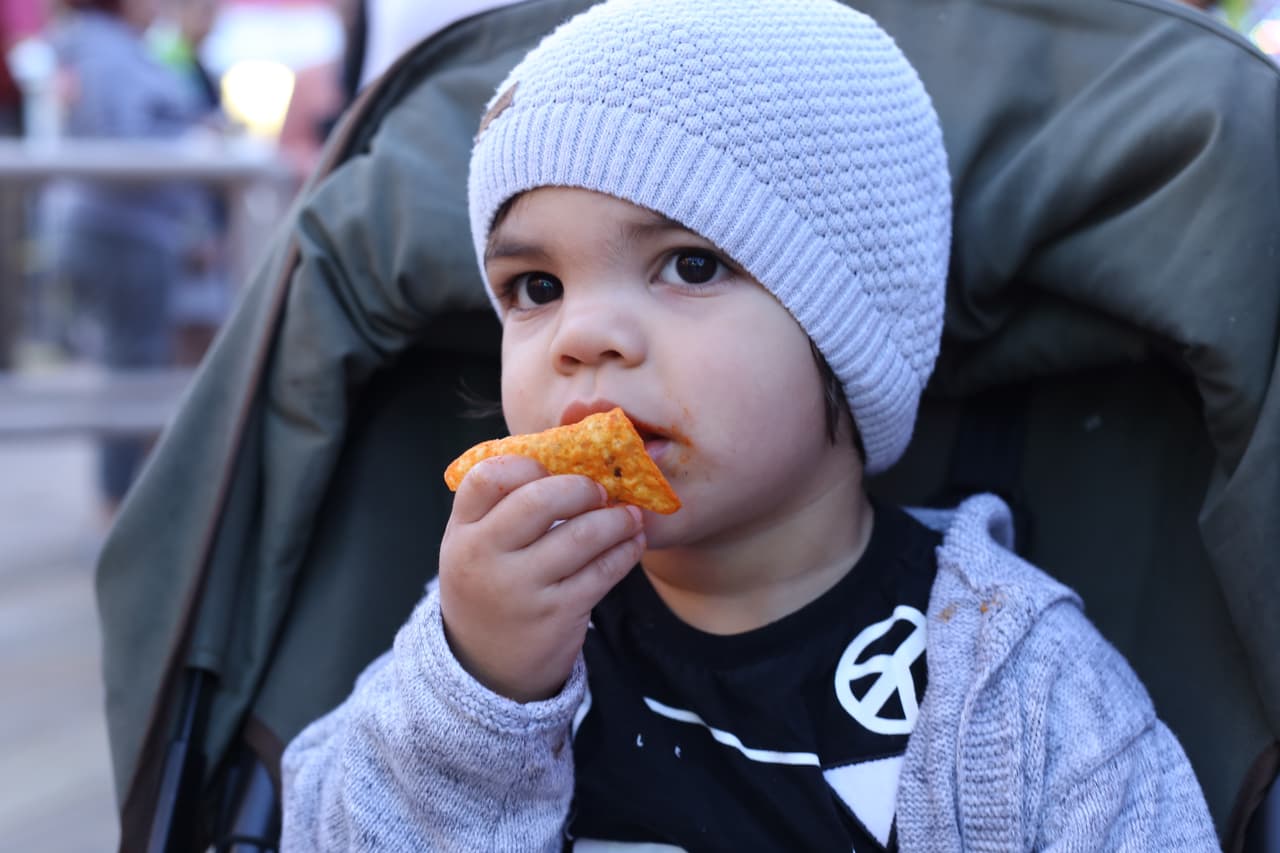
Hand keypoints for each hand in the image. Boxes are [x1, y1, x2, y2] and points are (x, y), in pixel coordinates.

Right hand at [438, 455, 645, 702]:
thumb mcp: (477, 546)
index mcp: (462, 532)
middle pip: (539, 500)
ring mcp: (520, 589)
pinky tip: (632, 542)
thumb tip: (570, 457)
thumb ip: (505, 506)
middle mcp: (484, 558)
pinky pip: (603, 571)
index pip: (487, 478)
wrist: (488, 667)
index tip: (551, 468)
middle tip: (600, 490)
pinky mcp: (557, 614)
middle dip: (581, 488)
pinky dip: (625, 551)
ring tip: (629, 515)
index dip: (526, 464)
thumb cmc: (490, 586)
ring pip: (581, 536)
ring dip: (616, 519)